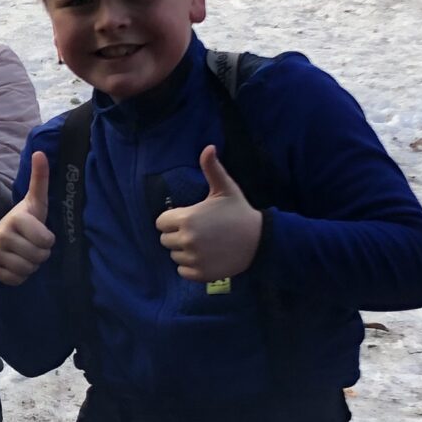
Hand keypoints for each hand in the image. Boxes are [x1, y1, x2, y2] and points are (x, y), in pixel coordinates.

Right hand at [0, 152, 55, 284]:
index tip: (40, 233)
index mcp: (16, 219)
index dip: (48, 240)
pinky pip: (17, 280)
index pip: (46, 241)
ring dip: (31, 266)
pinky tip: (16, 264)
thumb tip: (40, 152)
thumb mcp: (35, 201)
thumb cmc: (25, 221)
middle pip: (39, 257)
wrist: (1, 238)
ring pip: (28, 270)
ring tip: (24, 254)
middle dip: (40, 254)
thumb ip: (40, 179)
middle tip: (32, 245)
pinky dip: (20, 276)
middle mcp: (0, 235)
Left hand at [156, 146, 262, 281]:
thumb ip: (212, 168)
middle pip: (165, 240)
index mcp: (187, 218)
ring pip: (174, 256)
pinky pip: (182, 271)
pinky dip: (191, 267)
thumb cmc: (239, 212)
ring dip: (184, 252)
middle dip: (177, 236)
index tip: (190, 219)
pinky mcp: (200, 274)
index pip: (161, 223)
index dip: (173, 220)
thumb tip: (208, 147)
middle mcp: (187, 240)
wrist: (260, 240)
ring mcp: (193, 258)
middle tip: (198, 232)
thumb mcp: (226, 188)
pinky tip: (206, 257)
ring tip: (205, 244)